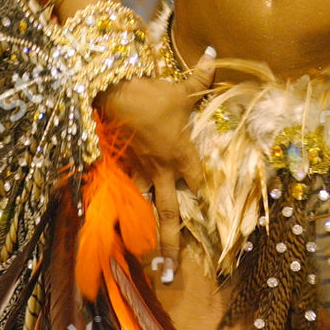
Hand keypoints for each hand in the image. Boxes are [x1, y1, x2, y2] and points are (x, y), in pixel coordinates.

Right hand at [96, 48, 215, 277]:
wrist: (113, 94)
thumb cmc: (152, 94)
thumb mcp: (181, 88)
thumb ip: (201, 77)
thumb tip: (214, 54)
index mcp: (181, 154)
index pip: (199, 182)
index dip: (208, 199)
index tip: (216, 222)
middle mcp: (162, 170)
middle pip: (170, 214)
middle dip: (171, 245)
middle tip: (171, 274)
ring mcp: (138, 172)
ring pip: (144, 210)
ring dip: (144, 236)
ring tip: (144, 264)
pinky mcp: (119, 167)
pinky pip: (123, 192)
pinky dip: (119, 210)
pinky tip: (115, 232)